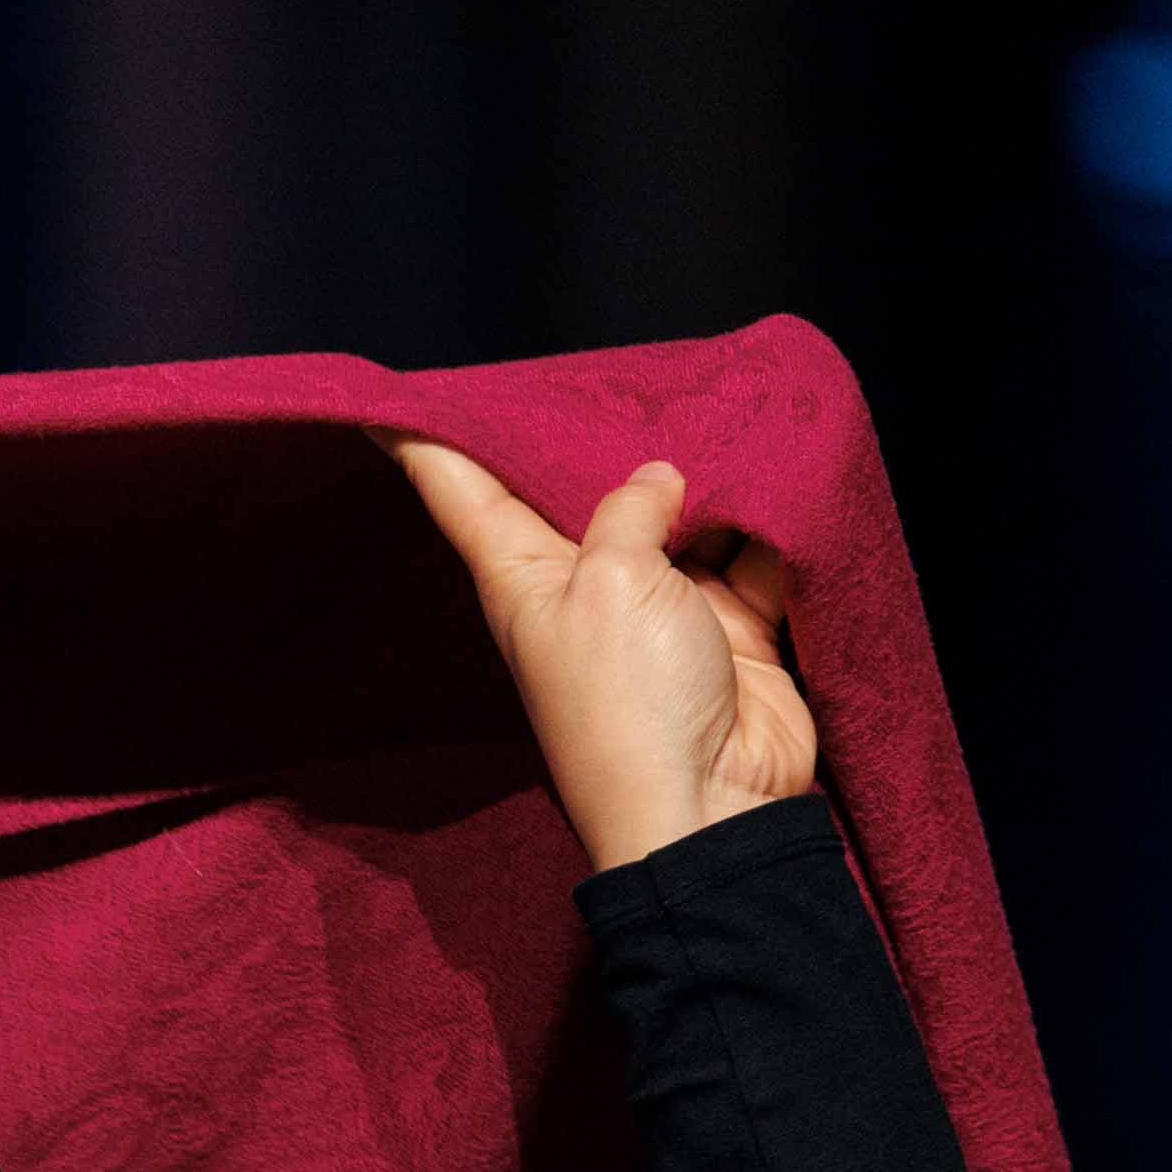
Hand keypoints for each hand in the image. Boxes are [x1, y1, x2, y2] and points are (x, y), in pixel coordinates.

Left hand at [386, 439, 814, 874]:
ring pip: (676, 510)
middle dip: (593, 428)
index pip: (457, 491)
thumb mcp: (611, 580)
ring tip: (723, 401)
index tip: (387, 398)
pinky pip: (749, 552)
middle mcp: (584, 583)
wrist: (710, 809)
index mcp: (521, 575)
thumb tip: (660, 475)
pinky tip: (784, 469)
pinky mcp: (728, 625)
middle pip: (575, 487)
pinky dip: (768, 521)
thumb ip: (630, 509)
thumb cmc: (630, 702)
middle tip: (616, 363)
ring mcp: (659, 604)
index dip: (424, 439)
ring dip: (702, 467)